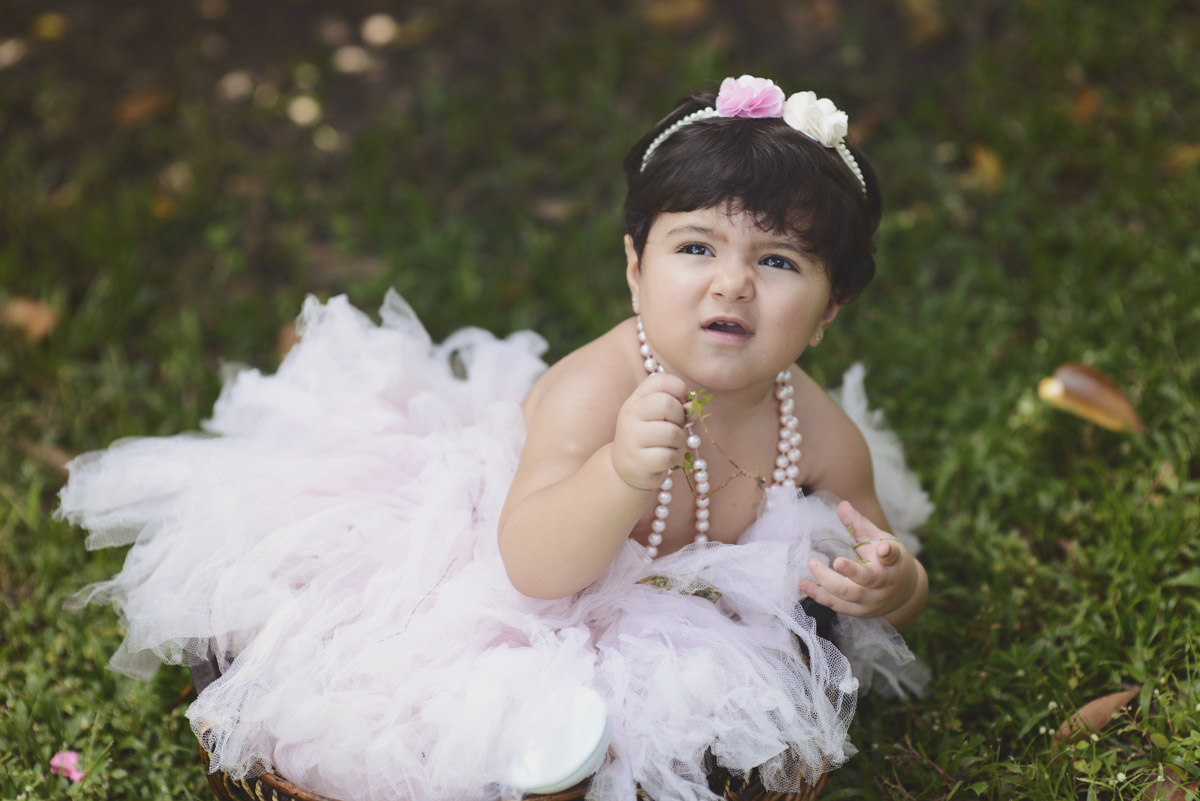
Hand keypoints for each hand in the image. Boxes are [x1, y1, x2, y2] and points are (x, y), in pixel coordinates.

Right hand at [610, 372, 687, 490]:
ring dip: (678, 441)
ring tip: (669, 444)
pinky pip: (668, 456)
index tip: (681, 403)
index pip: (661, 381)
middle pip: (667, 404)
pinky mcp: (637, 461)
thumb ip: (677, 406)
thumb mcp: (659, 416)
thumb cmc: (649, 436)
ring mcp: (631, 438)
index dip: (679, 389)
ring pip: (672, 433)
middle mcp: (629, 415)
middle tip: (674, 427)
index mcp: (636, 399)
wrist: (626, 466)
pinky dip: (673, 458)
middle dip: (680, 417)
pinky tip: (663, 458)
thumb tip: (694, 406)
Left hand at [798, 501, 917, 618]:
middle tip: (821, 558)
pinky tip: (804, 584)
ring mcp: (871, 601)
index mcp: (893, 563)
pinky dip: (819, 595)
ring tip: (811, 565)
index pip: (893, 556)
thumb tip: (842, 504)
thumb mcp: (881, 540)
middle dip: (846, 570)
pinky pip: (837, 605)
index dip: (888, 552)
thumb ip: (860, 524)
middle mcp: (884, 585)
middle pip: (865, 580)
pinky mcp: (859, 611)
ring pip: (848, 596)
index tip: (883, 548)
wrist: (906, 592)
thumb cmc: (890, 561)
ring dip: (826, 583)